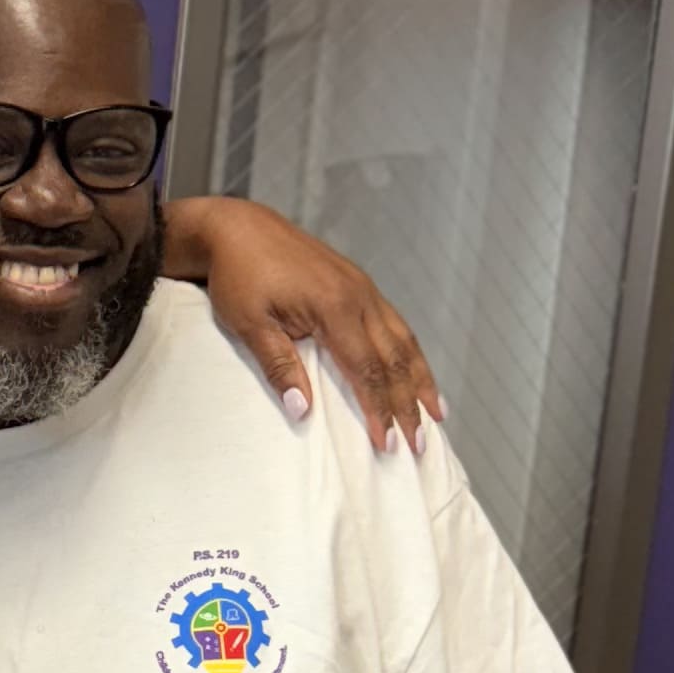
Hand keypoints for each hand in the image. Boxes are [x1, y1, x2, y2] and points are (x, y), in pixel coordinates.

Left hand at [171, 196, 442, 450]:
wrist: (237, 227)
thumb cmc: (238, 274)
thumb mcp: (249, 324)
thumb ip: (278, 366)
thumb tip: (302, 411)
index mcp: (334, 306)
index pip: (367, 370)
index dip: (379, 409)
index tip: (387, 443)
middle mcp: (359, 296)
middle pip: (394, 359)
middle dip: (409, 404)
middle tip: (418, 444)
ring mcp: (363, 288)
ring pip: (403, 339)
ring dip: (421, 379)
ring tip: (436, 413)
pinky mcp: (358, 284)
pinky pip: (394, 323)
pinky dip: (409, 352)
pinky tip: (415, 370)